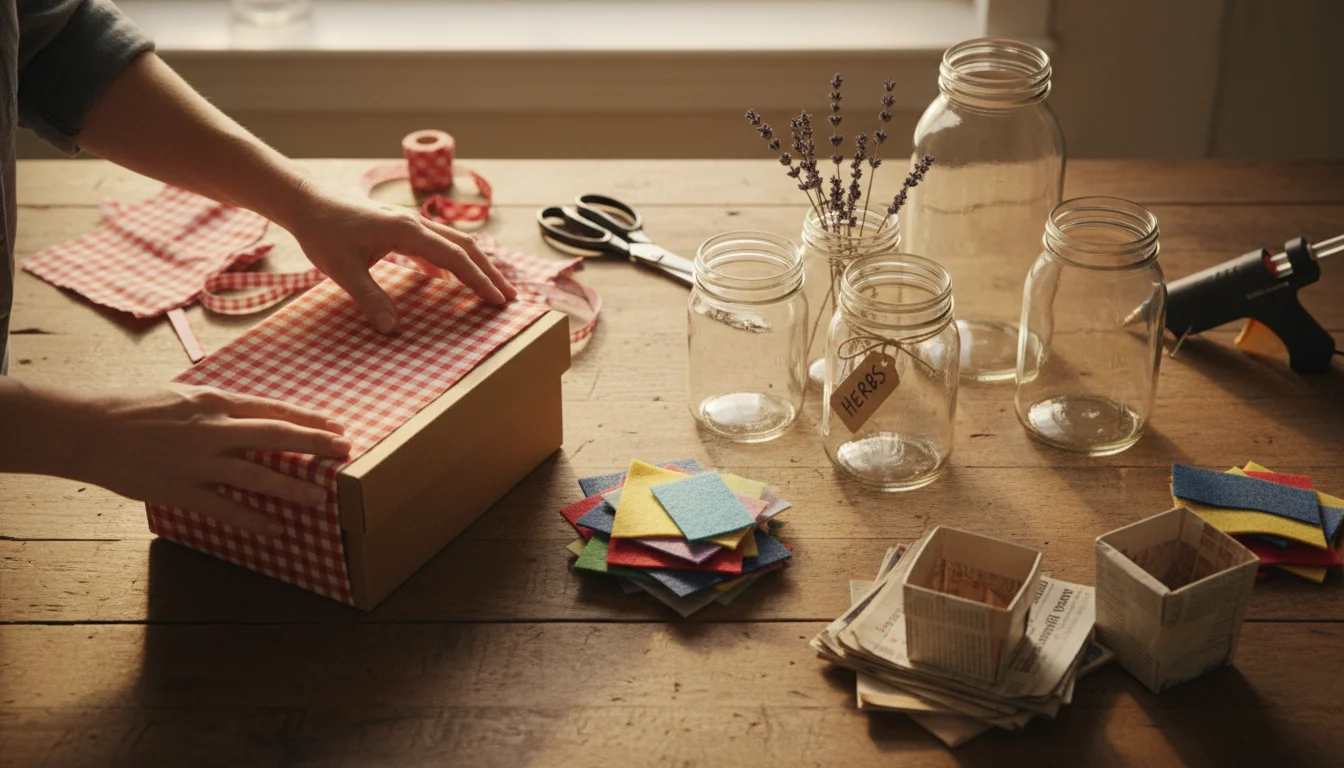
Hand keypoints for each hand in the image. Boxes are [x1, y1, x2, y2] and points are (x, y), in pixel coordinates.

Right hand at [78, 385, 351, 534]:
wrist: (87, 430)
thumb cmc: (133, 408)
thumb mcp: (181, 395)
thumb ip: (217, 408)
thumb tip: (249, 416)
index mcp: (214, 401)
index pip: (272, 408)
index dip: (307, 417)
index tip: (336, 424)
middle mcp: (212, 428)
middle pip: (276, 435)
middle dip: (315, 443)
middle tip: (346, 450)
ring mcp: (199, 461)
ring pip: (258, 474)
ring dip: (293, 486)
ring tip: (321, 495)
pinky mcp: (183, 490)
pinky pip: (227, 508)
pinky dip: (255, 520)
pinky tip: (278, 528)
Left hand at [284, 184, 517, 332]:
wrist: (307, 201)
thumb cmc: (322, 231)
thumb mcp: (341, 269)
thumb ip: (369, 298)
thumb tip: (392, 329)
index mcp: (407, 230)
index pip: (455, 257)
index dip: (478, 280)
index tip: (497, 301)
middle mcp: (416, 223)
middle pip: (466, 247)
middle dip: (490, 272)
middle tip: (510, 298)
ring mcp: (410, 224)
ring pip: (455, 243)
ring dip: (476, 265)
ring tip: (492, 289)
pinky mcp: (401, 228)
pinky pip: (437, 245)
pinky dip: (453, 263)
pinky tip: (452, 279)